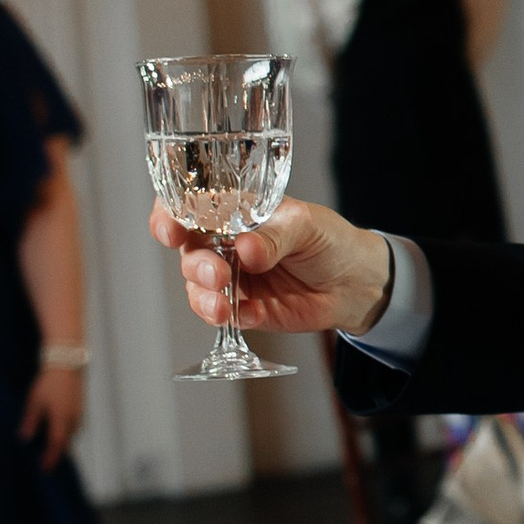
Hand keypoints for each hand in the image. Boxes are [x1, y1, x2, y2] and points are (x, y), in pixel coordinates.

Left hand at [18, 365, 83, 466]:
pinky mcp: (81, 407)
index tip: (45, 470)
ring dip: (62, 443)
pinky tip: (59, 432)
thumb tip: (24, 438)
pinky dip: (67, 433)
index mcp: (61, 420)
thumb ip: (30, 421)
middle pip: (66, 442)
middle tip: (47, 464)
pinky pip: (75, 426)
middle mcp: (73, 419)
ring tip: (52, 450)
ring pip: (71, 435)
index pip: (56, 445)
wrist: (67, 364)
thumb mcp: (34, 401)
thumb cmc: (48, 382)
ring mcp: (79, 413)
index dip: (51, 458)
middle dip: (57, 454)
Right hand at [148, 197, 391, 342]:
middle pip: (188, 252)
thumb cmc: (328, 240)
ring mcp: (230, 278)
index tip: (170, 231)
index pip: (187, 207)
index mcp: (234, 212)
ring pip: (197, 287)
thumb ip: (275, 235)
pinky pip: (223, 315)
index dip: (169, 216)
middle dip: (196, 265)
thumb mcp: (306, 225)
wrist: (354, 282)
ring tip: (224, 306)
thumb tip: (246, 249)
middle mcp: (224, 244)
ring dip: (204, 297)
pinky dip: (233, 316)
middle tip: (217, 274)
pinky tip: (253, 314)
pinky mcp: (242, 308)